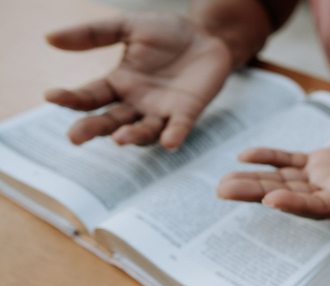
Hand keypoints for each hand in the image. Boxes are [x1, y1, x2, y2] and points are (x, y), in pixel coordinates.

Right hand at [45, 12, 231, 149]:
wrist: (207, 35)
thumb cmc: (168, 33)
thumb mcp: (128, 27)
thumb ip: (93, 34)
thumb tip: (49, 38)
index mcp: (118, 83)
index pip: (89, 96)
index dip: (71, 99)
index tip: (52, 96)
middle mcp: (136, 103)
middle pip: (110, 122)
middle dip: (93, 129)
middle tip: (74, 136)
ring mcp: (162, 110)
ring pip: (143, 131)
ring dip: (132, 136)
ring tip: (120, 138)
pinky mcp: (188, 111)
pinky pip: (179, 127)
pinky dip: (174, 135)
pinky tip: (169, 142)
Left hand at [216, 123, 329, 218]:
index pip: (320, 206)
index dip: (295, 204)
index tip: (270, 200)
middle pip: (290, 197)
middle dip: (257, 194)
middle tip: (224, 191)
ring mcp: (324, 179)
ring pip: (283, 181)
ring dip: (253, 181)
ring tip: (222, 182)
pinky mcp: (320, 163)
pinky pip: (290, 162)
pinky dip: (269, 158)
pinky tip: (246, 155)